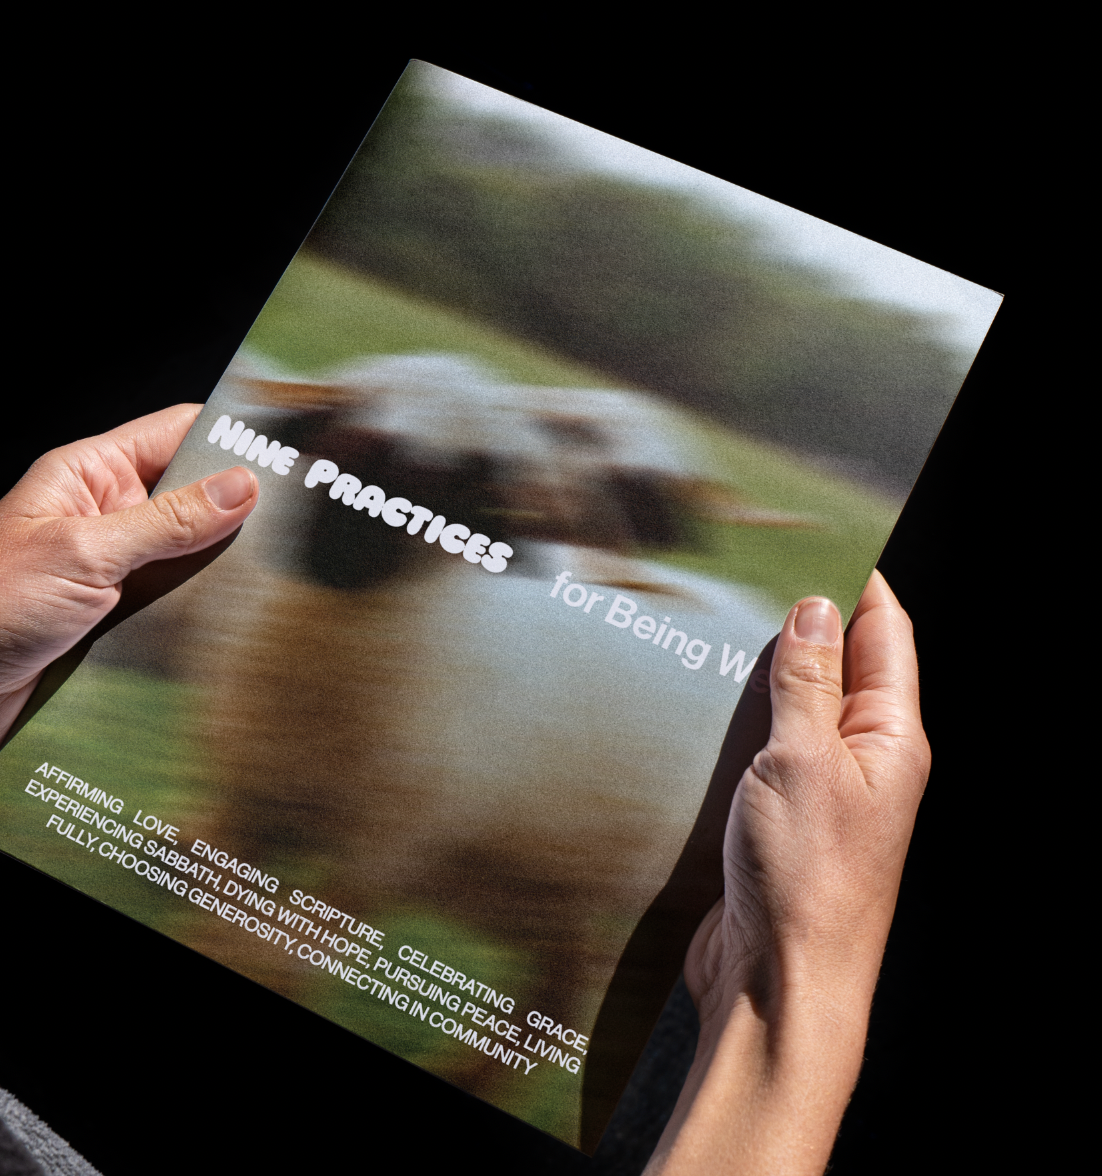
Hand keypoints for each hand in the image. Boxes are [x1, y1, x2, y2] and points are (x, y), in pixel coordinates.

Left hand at [0, 405, 257, 739]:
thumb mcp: (87, 553)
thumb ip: (168, 521)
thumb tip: (242, 486)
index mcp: (90, 474)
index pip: (176, 432)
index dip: (229, 436)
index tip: (284, 450)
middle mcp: (107, 511)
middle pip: (193, 490)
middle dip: (239, 502)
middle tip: (297, 514)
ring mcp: (116, 560)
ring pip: (192, 545)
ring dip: (226, 556)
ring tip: (278, 562)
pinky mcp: (122, 607)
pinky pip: (180, 590)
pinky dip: (208, 597)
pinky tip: (238, 605)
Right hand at [648, 572, 929, 1173]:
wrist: (779, 983)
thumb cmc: (806, 879)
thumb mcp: (802, 759)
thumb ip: (807, 681)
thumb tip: (815, 609)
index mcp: (891, 739)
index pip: (886, 637)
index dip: (859, 585)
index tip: (823, 540)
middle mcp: (864, 761)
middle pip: (841, 668)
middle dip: (803, 622)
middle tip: (754, 577)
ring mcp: (821, 790)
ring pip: (797, 708)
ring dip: (766, 674)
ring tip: (721, 629)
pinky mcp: (780, 816)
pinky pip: (766, 749)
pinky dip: (742, 720)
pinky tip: (704, 703)